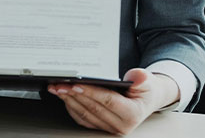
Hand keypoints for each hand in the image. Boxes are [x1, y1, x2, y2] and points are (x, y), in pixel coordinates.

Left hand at [47, 68, 179, 134]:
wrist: (146, 99)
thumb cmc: (145, 89)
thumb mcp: (147, 81)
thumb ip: (142, 79)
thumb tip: (136, 77)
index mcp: (132, 114)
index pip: (108, 101)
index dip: (91, 92)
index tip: (75, 84)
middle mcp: (121, 125)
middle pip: (92, 107)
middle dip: (73, 94)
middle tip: (59, 83)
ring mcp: (109, 128)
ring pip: (84, 113)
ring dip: (68, 100)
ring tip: (56, 87)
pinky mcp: (101, 126)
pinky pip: (82, 118)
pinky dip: (71, 106)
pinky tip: (63, 95)